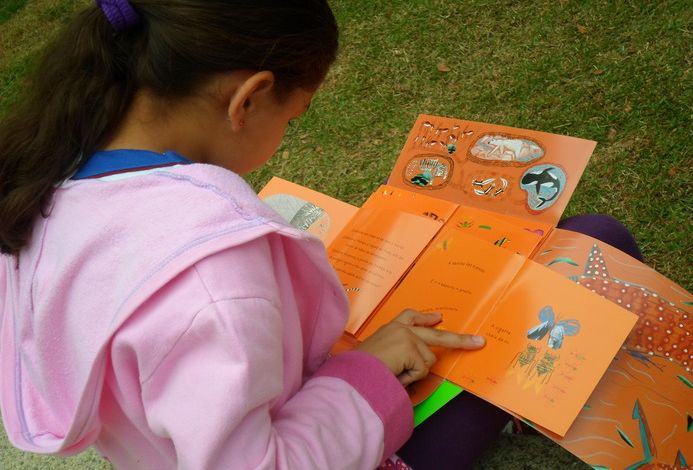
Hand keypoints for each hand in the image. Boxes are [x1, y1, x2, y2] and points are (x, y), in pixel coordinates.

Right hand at [355, 309, 484, 385]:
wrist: (352, 374)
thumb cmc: (358, 370)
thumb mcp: (376, 356)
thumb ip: (395, 355)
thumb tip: (416, 366)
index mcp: (388, 330)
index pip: (409, 317)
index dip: (425, 318)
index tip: (438, 318)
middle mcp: (398, 329)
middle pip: (434, 334)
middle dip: (460, 340)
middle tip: (479, 342)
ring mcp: (407, 336)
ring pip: (427, 360)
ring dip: (413, 373)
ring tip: (393, 375)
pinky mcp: (411, 347)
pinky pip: (422, 370)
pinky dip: (410, 378)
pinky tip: (395, 375)